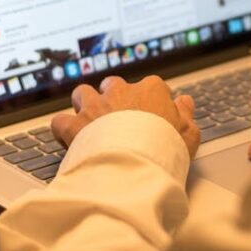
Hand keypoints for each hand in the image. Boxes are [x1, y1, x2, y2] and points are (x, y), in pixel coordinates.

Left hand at [51, 76, 200, 157]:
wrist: (135, 166)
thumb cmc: (164, 150)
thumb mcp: (189, 134)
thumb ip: (186, 115)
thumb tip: (185, 102)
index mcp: (151, 90)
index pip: (151, 86)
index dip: (150, 102)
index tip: (152, 116)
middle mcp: (121, 92)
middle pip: (114, 85)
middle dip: (114, 98)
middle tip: (120, 119)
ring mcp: (95, 106)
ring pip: (83, 93)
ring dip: (84, 104)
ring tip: (90, 121)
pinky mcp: (75, 125)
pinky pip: (61, 121)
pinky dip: (63, 128)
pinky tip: (68, 138)